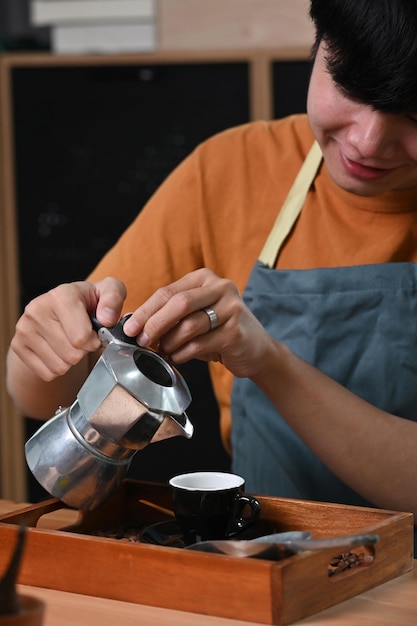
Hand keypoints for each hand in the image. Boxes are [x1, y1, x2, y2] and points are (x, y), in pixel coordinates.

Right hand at [10, 277, 126, 380]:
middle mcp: (38, 310)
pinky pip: (47, 373)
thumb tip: (107, 319)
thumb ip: (114, 299)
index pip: (81, 338)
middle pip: (71, 355)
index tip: (94, 333)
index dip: (94, 341)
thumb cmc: (88, 302)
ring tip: (70, 342)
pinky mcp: (18, 345)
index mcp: (61, 296)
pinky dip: (57, 367)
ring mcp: (24, 328)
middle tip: (82, 338)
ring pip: (60, 366)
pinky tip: (59, 350)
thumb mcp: (109, 291)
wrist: (59, 310)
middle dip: (83, 351)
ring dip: (71, 360)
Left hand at [122, 268, 270, 377]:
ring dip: (170, 342)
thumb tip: (136, 325)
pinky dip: (183, 354)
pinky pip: (200, 343)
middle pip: (178, 303)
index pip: (168, 292)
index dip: (146, 311)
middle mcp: (220, 287)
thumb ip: (171, 315)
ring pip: (189, 325)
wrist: (256, 349)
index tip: (130, 328)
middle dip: (154, 324)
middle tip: (142, 341)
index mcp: (205, 278)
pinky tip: (178, 358)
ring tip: (163, 352)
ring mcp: (231, 308)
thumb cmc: (218, 331)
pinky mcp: (236, 331)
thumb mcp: (196, 315)